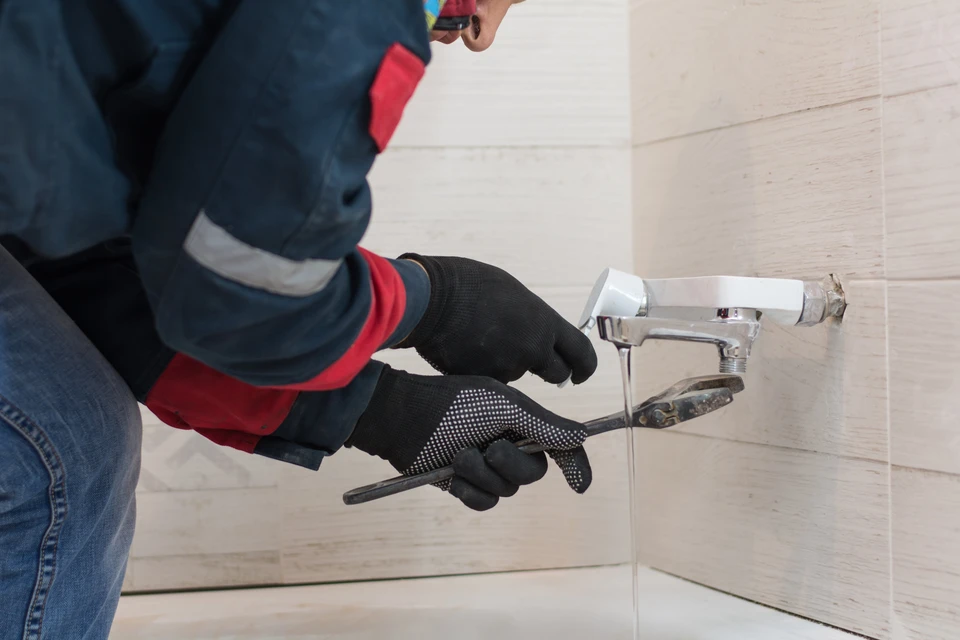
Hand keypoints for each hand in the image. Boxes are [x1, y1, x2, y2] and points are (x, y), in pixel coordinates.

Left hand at [346, 366, 591, 510]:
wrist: (404, 416)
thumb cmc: (453, 403)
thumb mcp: (503, 407)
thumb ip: (544, 425)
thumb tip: (582, 436)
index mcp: (522, 423)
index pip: (559, 447)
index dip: (574, 465)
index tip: (579, 486)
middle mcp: (508, 445)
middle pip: (533, 474)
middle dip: (512, 464)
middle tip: (489, 448)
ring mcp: (485, 467)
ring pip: (506, 491)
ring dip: (483, 474)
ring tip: (459, 454)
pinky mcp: (464, 485)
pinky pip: (484, 504)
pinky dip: (471, 491)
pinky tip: (454, 476)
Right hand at [398, 255, 597, 384]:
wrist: (428, 300)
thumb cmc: (467, 285)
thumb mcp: (512, 293)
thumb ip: (532, 318)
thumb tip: (537, 332)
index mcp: (543, 323)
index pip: (581, 353)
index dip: (585, 366)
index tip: (581, 373)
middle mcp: (531, 351)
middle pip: (556, 374)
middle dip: (551, 371)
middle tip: (538, 364)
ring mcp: (506, 370)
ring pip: (516, 376)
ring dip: (507, 365)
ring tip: (483, 340)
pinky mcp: (481, 384)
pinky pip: (490, 383)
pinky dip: (483, 372)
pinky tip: (466, 351)